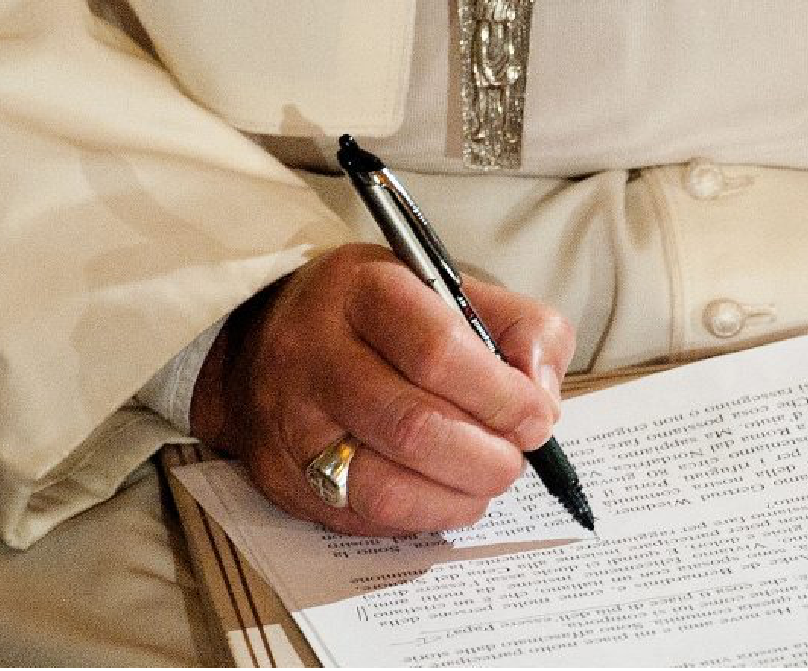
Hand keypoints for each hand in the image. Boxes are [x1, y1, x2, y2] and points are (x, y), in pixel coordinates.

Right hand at [189, 243, 573, 536]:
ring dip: (456, 496)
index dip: (500, 396)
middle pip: (412, 426)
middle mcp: (314, 353)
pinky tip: (443, 495)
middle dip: (484, 456)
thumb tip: (541, 395)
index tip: (536, 418)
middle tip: (514, 458)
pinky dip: (420, 516)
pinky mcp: (281, 475)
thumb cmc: (380, 318)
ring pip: (383, 487)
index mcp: (363, 291)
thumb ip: (520, 327)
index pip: (438, 351)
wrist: (266, 340)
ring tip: (484, 480)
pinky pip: (360, 517)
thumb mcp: (451, 290)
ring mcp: (289, 420)